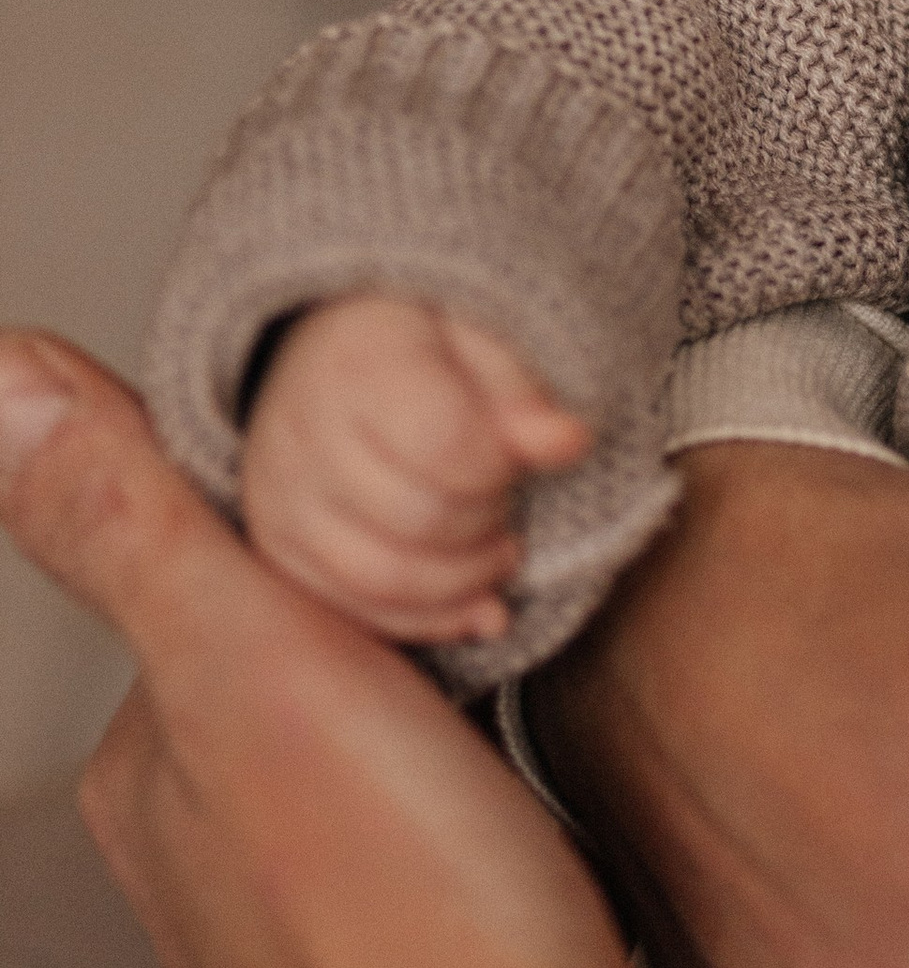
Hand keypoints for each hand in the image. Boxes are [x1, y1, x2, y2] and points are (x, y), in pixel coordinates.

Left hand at [0, 331, 654, 967]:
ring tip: (532, 636)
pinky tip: (545, 742)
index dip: (326, 476)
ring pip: (383, 698)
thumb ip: (134, 526)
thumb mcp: (264, 680)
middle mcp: (209, 839)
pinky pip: (450, 778)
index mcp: (152, 762)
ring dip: (455, 648)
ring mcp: (320, 899)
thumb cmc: (420, 942)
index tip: (425, 460)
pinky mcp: (431, 939)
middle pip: (305, 620)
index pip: (220, 542)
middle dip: (396, 564)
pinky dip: (494, 732)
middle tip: (502, 551)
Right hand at [243, 295, 592, 644]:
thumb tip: (571, 442)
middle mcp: (300, 432)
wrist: (330, 360)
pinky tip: (474, 604)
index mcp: (357, 362)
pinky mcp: (277, 547)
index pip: (443, 444)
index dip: (499, 466)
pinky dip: (427, 620)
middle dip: (486, 522)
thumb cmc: (422, 351)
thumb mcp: (481, 347)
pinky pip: (354, 611)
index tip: (514, 455)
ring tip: (498, 551)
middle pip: (418, 519)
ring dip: (464, 582)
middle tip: (507, 501)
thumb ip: (522, 398)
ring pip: (382, 580)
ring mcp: (278, 497)